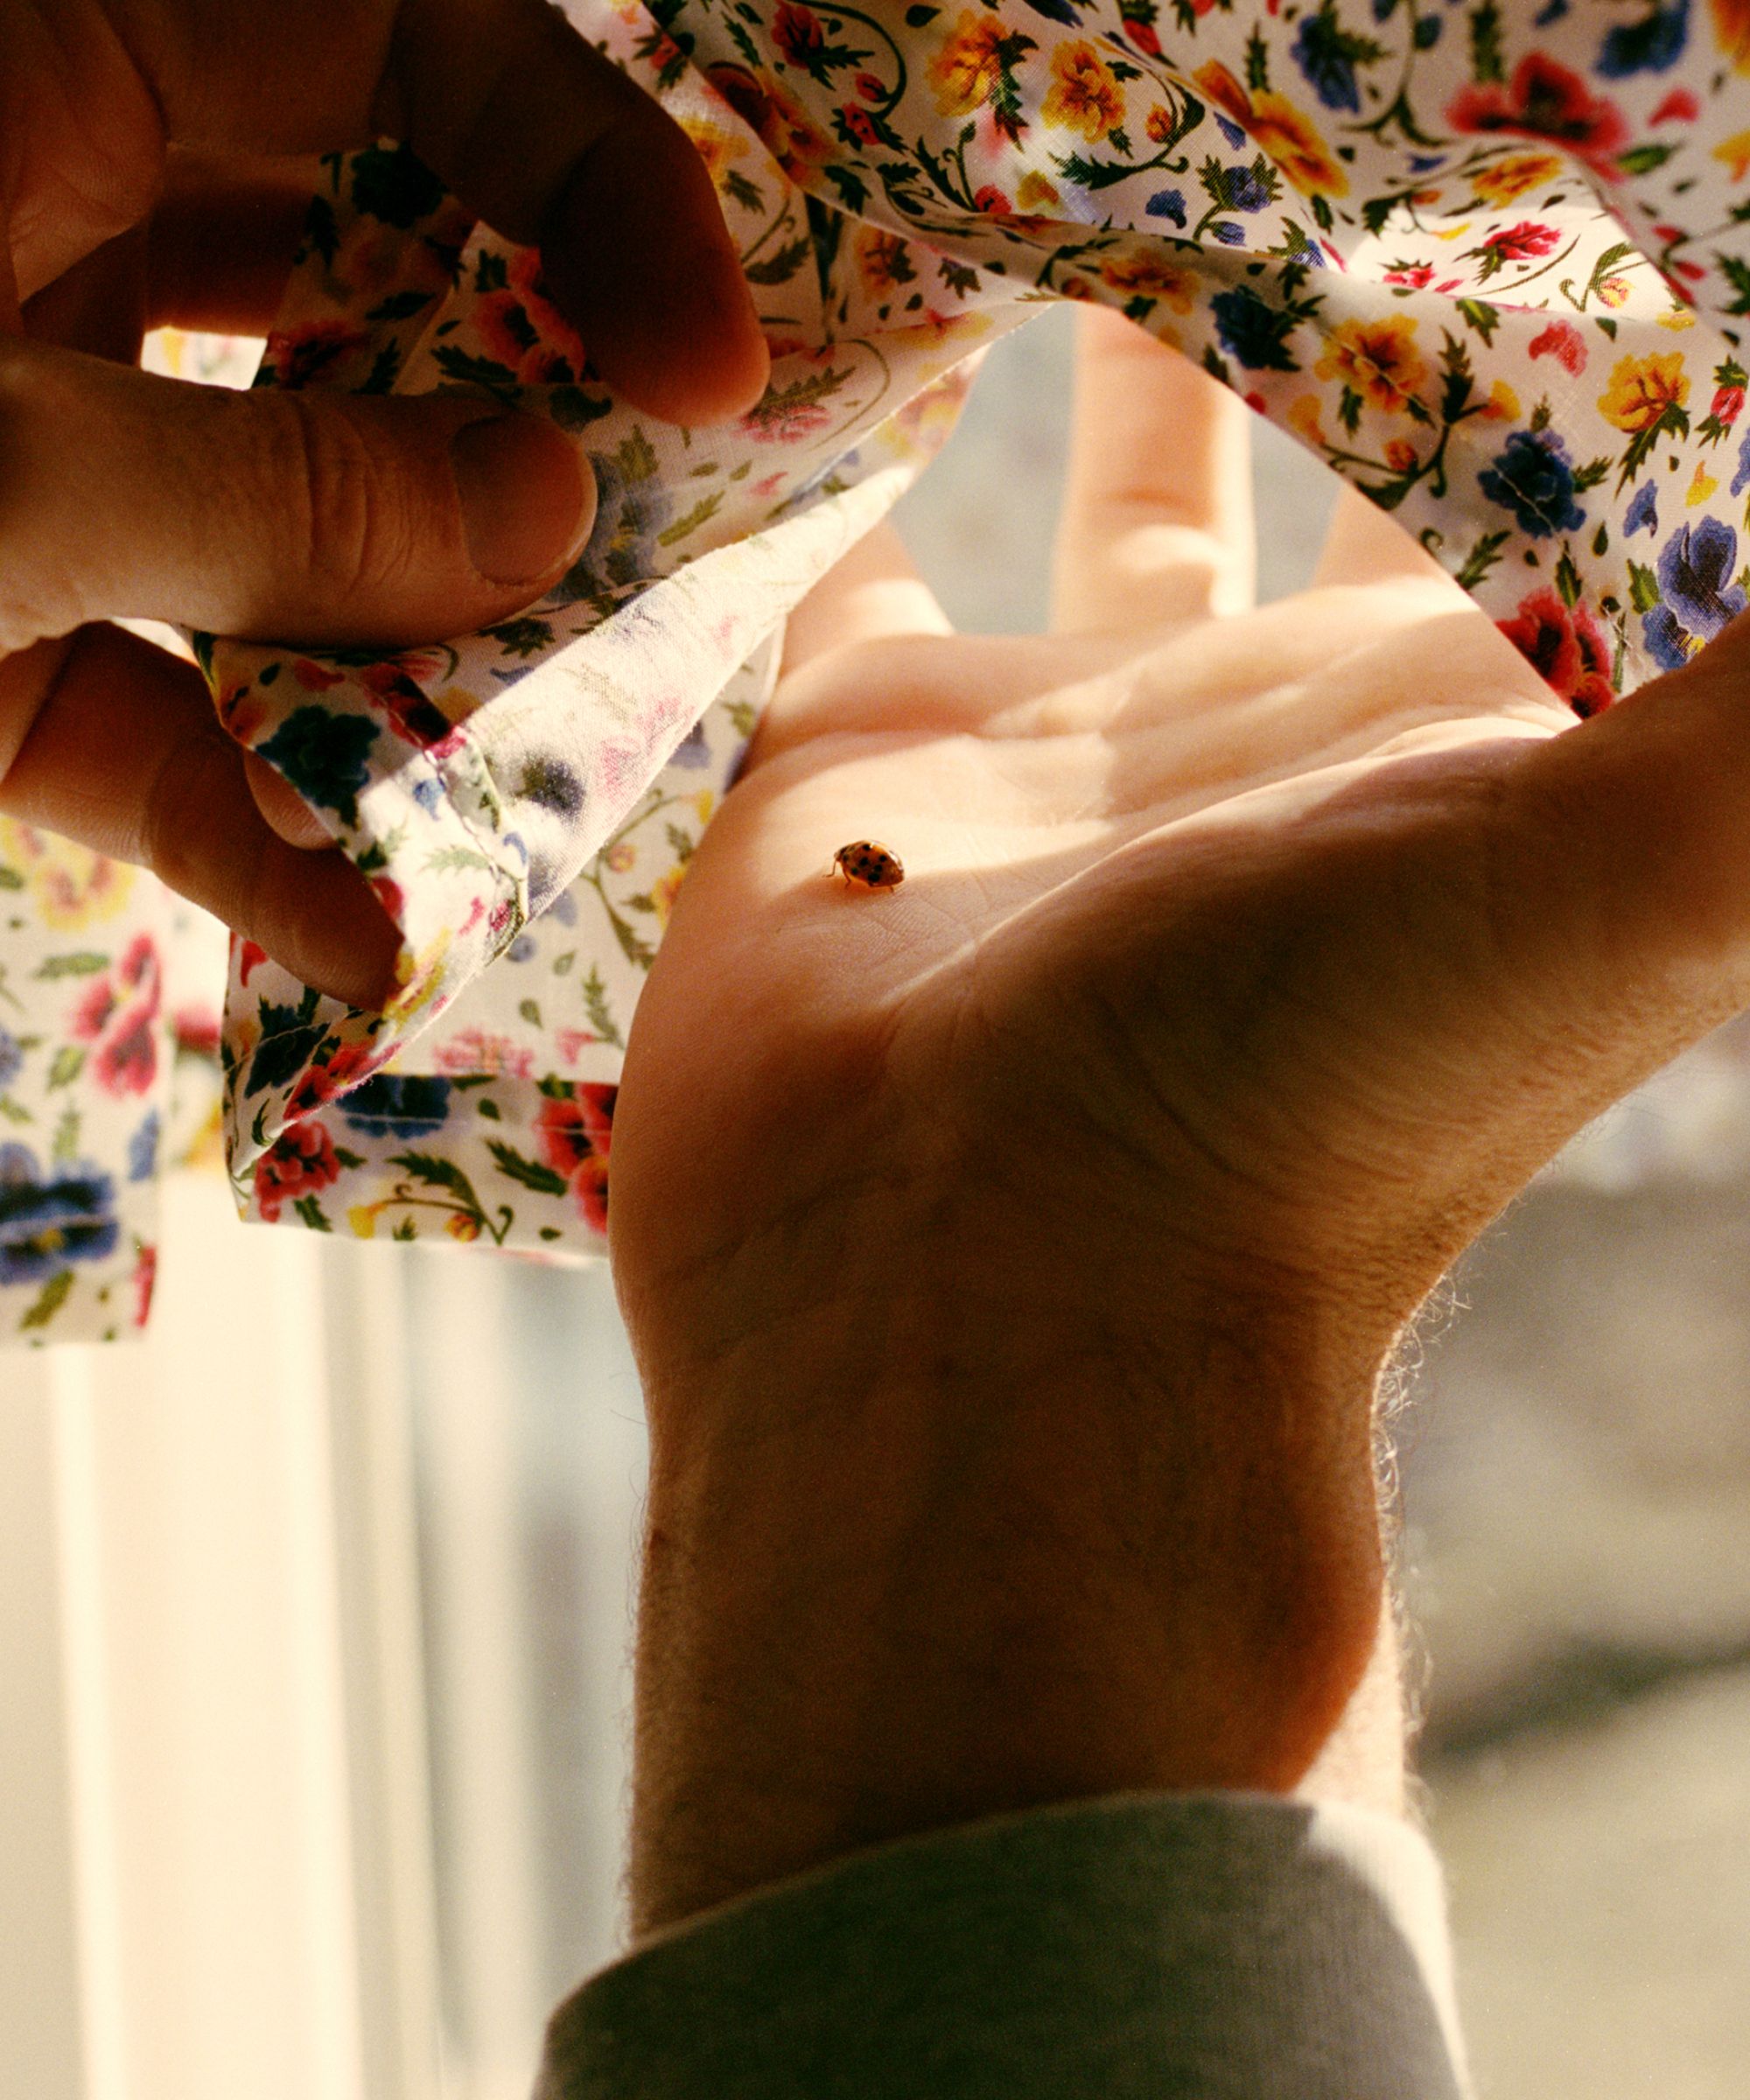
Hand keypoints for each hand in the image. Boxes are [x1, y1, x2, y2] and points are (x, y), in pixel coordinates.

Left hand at [0, 0, 768, 1001]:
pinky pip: (156, 716)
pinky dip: (255, 827)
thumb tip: (545, 512)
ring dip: (422, 674)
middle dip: (533, 454)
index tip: (707, 375)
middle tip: (668, 577)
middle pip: (379, 308)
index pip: (402, 42)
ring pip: (291, 534)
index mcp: (49, 64)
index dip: (590, 182)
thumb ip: (273, 489)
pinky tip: (368, 938)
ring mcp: (29, 447)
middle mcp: (57, 235)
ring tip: (550, 787)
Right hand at [609, 307, 1749, 1929]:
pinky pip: (863, 575)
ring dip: (1127, 344)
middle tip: (1313, 125)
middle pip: (1353, 451)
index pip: (1558, 456)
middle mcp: (1282, 725)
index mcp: (1460, 725)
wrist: (974, 1301)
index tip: (1541, 149)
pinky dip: (867, 467)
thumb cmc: (1309, 1100)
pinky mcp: (864, 757)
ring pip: (1123, 497)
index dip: (1561, 312)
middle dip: (1355, 291)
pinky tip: (866, 339)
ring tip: (1112, 172)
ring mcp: (1063, 741)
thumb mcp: (1638, 864)